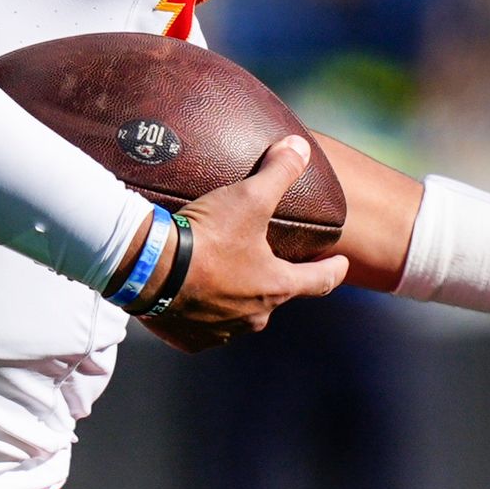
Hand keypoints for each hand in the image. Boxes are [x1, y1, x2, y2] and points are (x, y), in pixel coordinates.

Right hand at [141, 136, 349, 351]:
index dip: (334, 270)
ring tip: (220, 273)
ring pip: (237, 314)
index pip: (320, 281)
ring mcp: (221, 333)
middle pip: (274, 297)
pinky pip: (202, 327)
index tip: (341, 265)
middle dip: (271, 279)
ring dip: (234, 297)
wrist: (148, 269)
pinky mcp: (189, 340)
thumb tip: (301, 148)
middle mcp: (254, 317)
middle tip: (262, 259)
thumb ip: (279, 172)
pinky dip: (200, 311)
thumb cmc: (207, 237)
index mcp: (276, 287)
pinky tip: (189, 293)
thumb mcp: (248, 198)